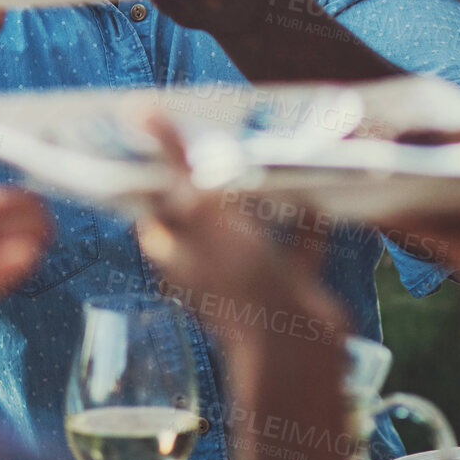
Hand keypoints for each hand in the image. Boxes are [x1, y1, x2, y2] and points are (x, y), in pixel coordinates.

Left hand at [135, 116, 346, 343]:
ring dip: (263, 200)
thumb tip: (136, 110)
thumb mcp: (201, 208)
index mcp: (176, 249)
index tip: (166, 134)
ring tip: (276, 159)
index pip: (155, 201)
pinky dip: (308, 225)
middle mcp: (207, 264)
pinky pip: (298, 250)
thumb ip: (173, 160)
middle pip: (204, 214)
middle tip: (226, 135)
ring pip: (252, 231)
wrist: (295, 349)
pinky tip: (322, 196)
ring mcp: (249, 278)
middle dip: (215, 180)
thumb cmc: (240, 280)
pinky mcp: (290, 287)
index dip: (156, 169)